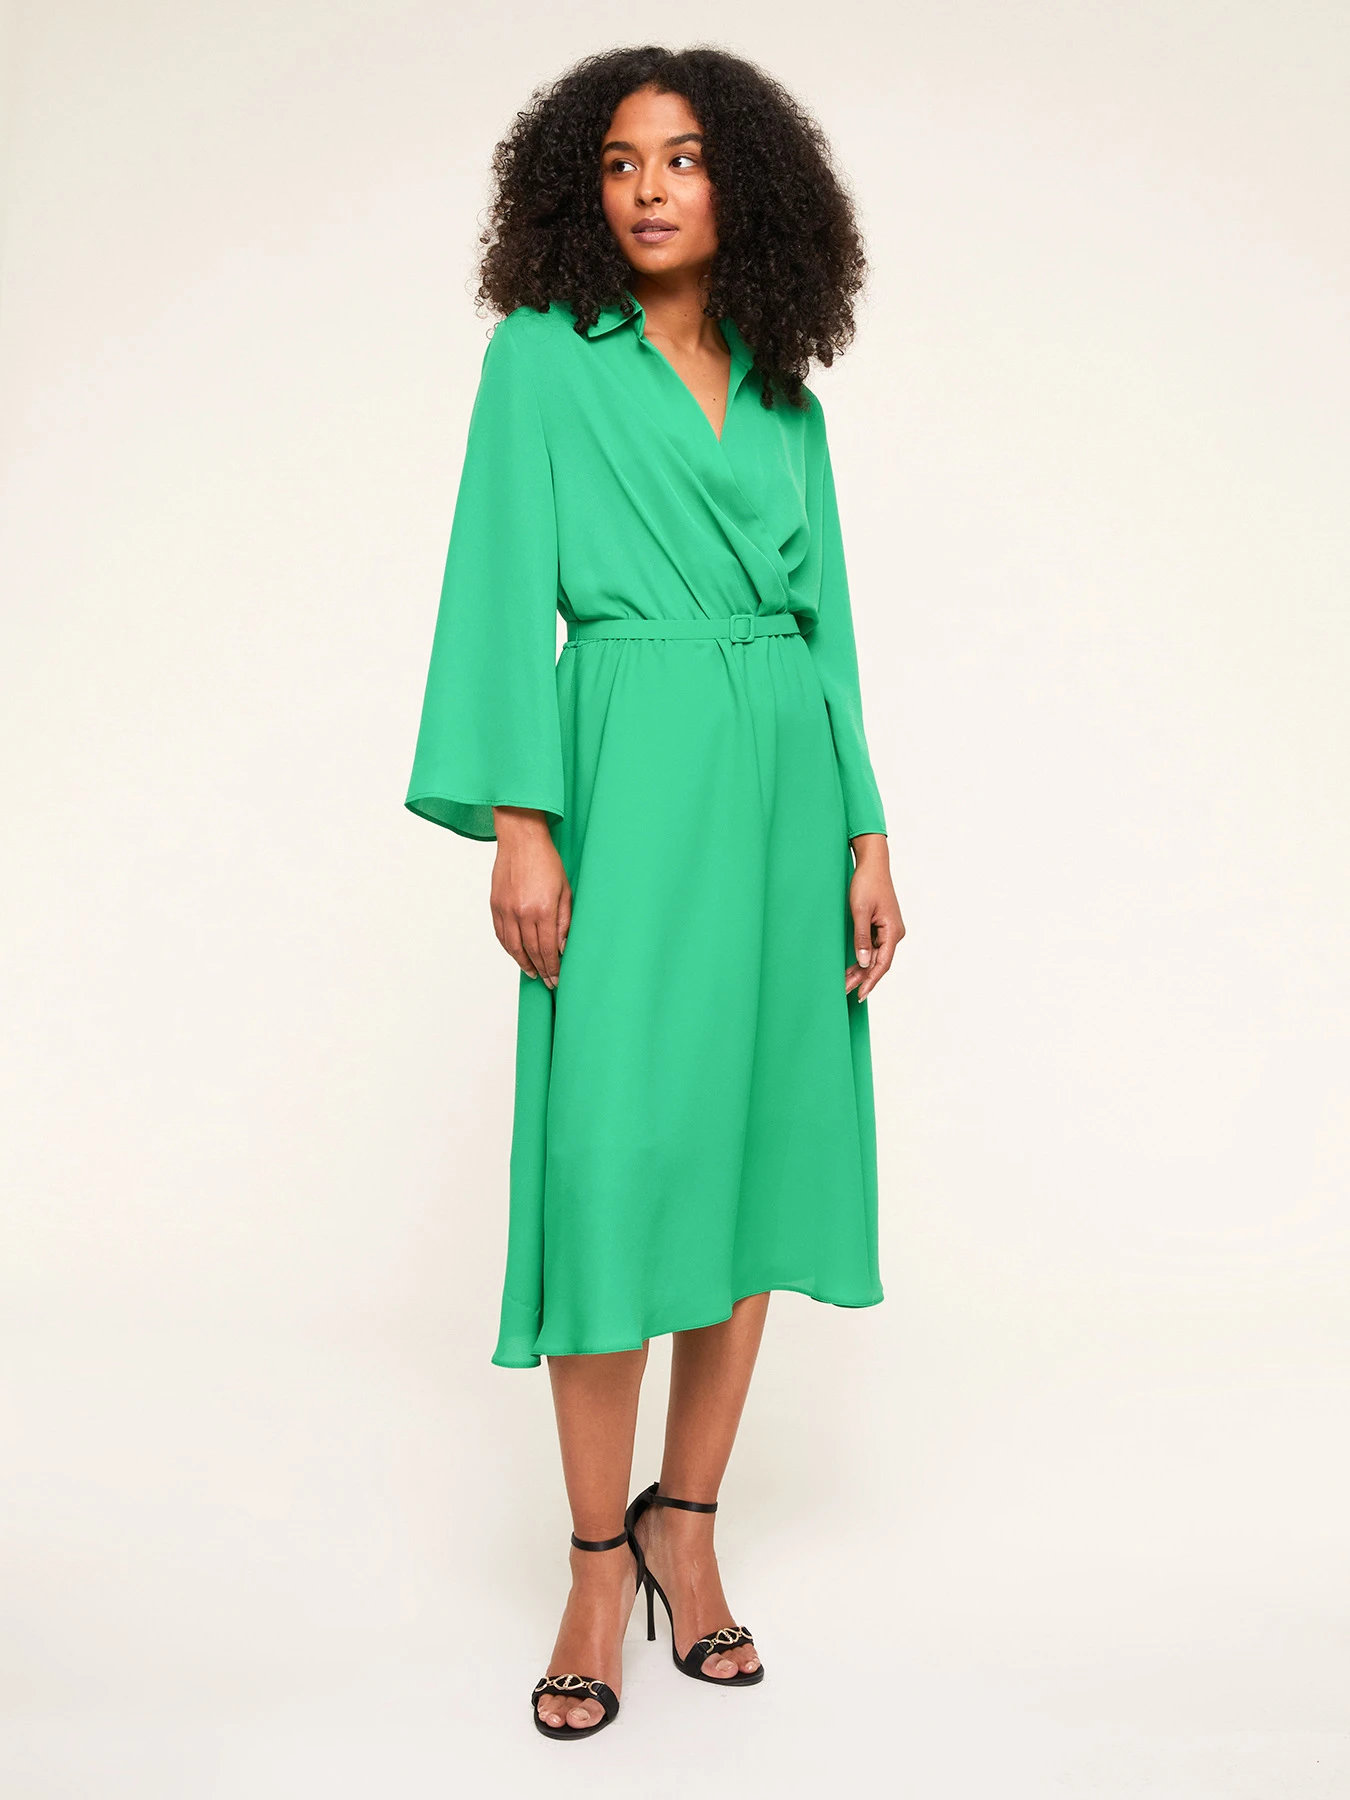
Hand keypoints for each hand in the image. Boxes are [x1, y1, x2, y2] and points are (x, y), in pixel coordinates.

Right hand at [490, 807, 571, 988]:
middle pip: (532, 951)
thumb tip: (563, 946)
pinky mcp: (495, 905)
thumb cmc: (546, 861)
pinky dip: (508, 948)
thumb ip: (564, 921)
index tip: (557, 978)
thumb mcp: (565, 890)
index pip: (548, 948)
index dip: (553, 967)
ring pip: (513, 947)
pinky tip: (516, 954)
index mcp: (542, 910)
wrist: (521, 840)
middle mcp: (522, 913)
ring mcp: (506, 910)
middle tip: (548, 982)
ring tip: (533, 972)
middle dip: (542, 969)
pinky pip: (501, 934)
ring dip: (524, 963)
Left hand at [845, 834, 903, 1001]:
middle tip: (845, 991)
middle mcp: (894, 933)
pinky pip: (873, 947)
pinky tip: (852, 967)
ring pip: (875, 956)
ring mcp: (889, 930)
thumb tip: (864, 962)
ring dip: (861, 969)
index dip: (871, 980)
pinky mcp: (882, 926)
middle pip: (879, 962)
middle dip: (862, 978)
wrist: (872, 864)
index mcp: (893, 931)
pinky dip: (862, 957)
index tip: (860, 994)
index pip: (883, 963)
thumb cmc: (867, 883)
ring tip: (845, 983)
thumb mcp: (860, 911)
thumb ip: (862, 938)